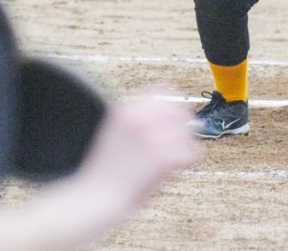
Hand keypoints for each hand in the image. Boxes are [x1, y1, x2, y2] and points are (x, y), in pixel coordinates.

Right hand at [71, 95, 198, 217]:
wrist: (98, 196)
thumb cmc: (104, 170)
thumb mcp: (112, 132)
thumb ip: (134, 119)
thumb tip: (165, 115)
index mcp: (126, 109)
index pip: (162, 91)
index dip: (172, 104)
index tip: (175, 118)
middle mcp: (140, 118)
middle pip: (179, 110)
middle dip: (181, 124)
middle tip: (179, 139)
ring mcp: (152, 137)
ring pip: (187, 131)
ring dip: (184, 143)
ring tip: (172, 156)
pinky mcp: (163, 158)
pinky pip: (190, 152)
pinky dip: (187, 159)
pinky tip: (176, 167)